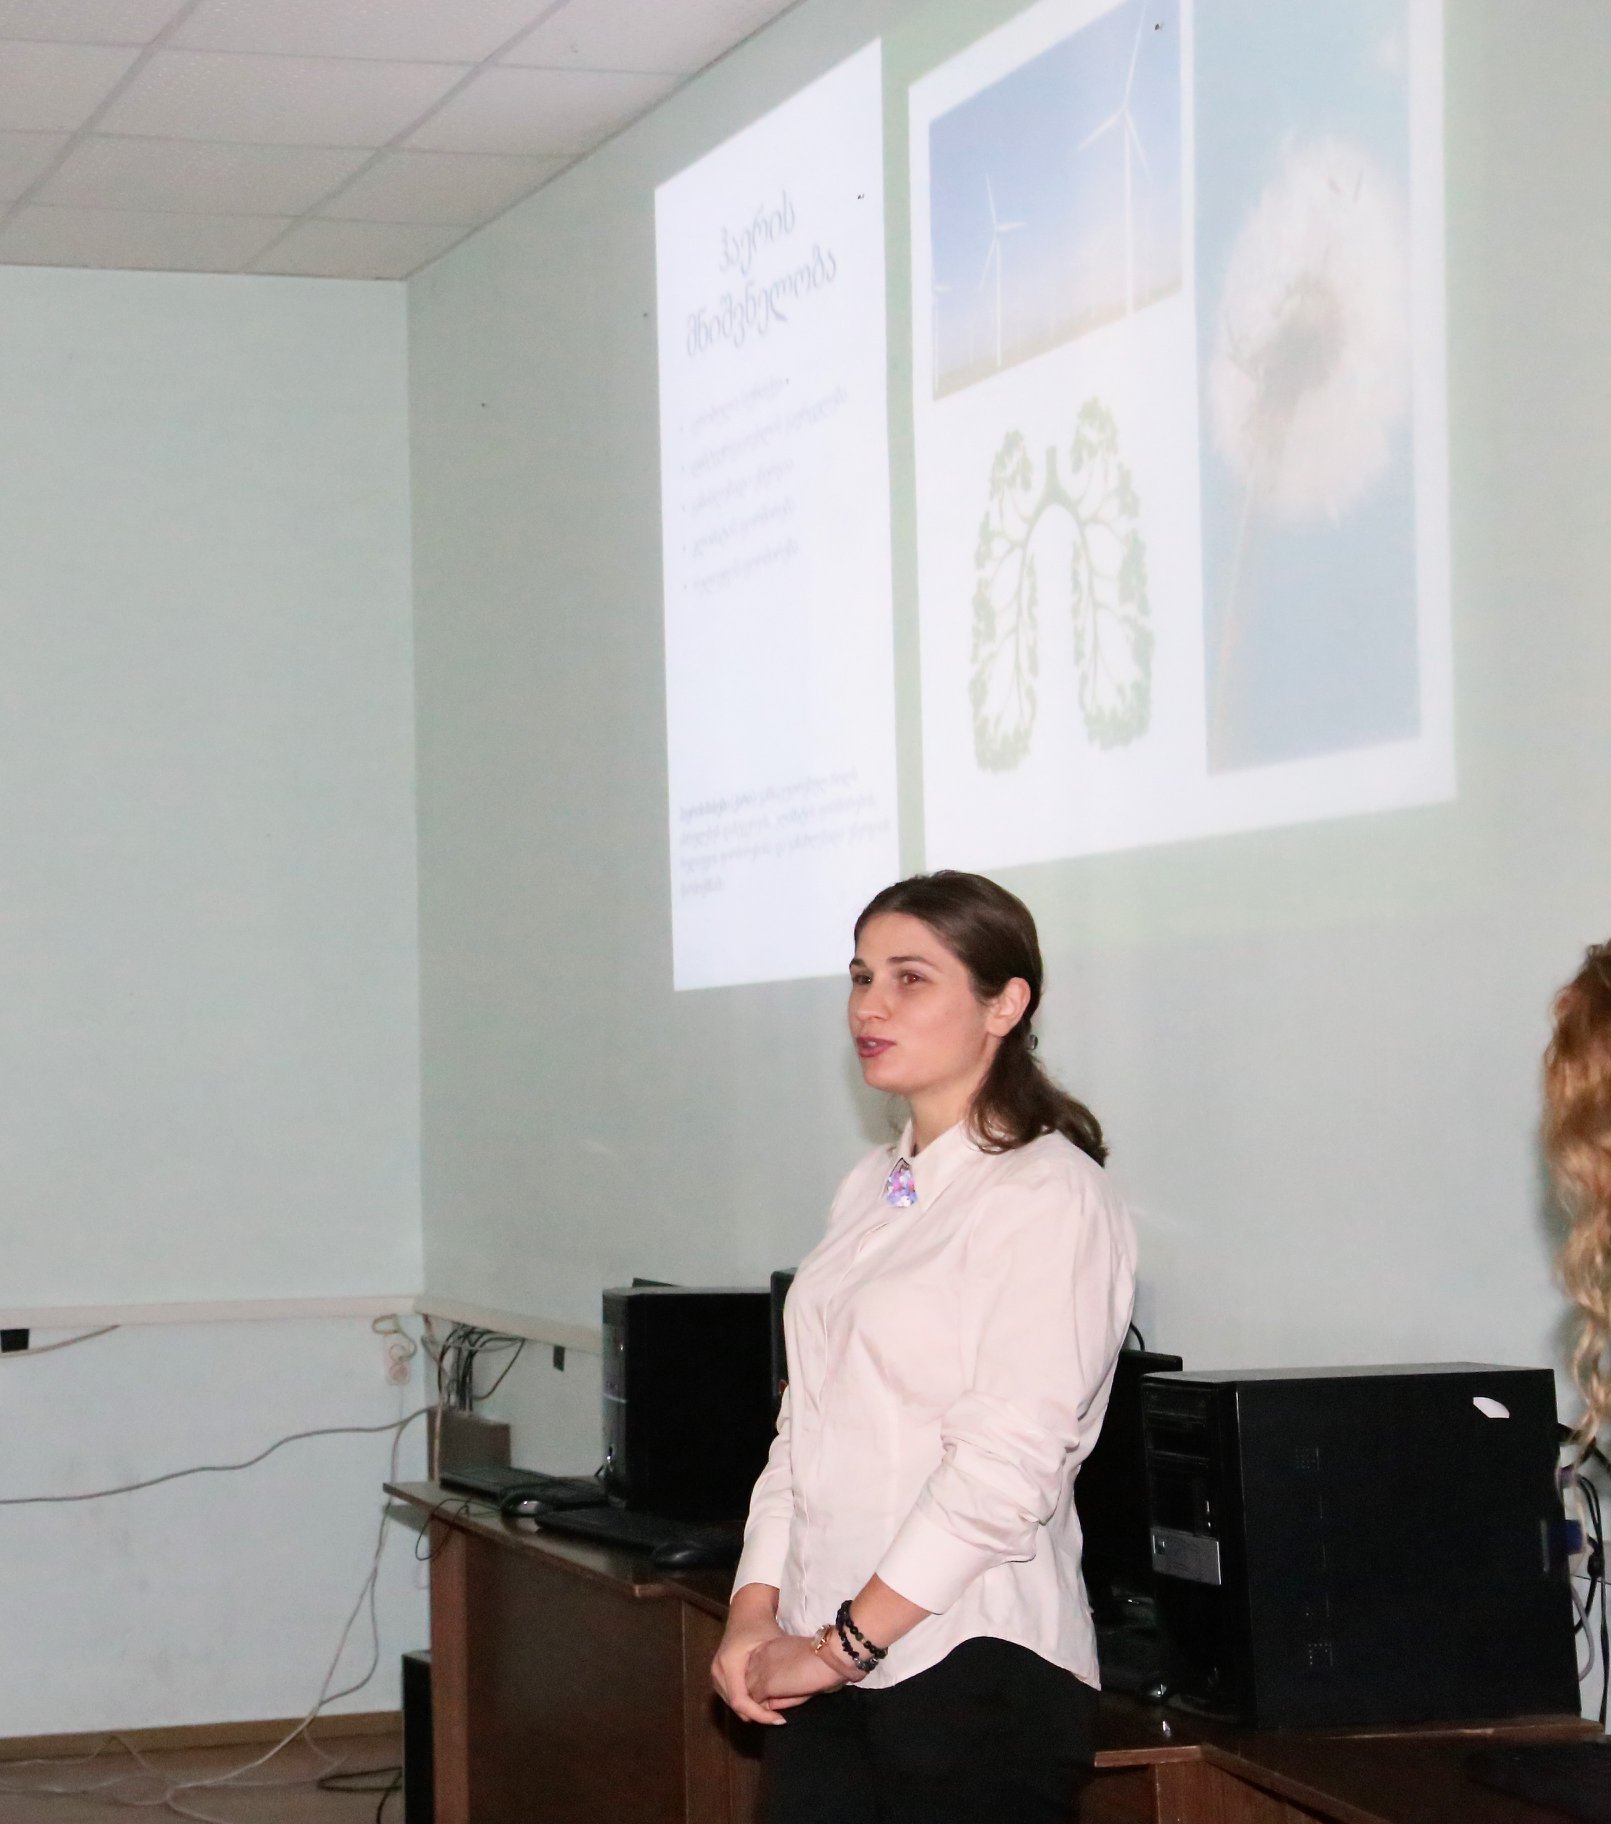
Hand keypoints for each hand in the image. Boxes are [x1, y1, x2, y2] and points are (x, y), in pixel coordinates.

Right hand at [711, 1589, 789, 1724]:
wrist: (746, 1611)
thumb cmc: (762, 1625)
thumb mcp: (772, 1647)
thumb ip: (774, 1672)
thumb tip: (783, 1699)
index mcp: (729, 1663)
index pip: (740, 1701)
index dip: (759, 1715)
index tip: (780, 1719)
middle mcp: (717, 1670)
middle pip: (735, 1705)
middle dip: (757, 1714)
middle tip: (779, 1718)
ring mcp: (716, 1673)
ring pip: (732, 1703)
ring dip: (752, 1709)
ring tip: (773, 1711)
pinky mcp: (718, 1674)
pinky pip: (731, 1695)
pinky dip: (747, 1701)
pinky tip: (762, 1700)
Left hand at [745, 1633, 851, 1709]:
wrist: (829, 1657)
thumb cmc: (820, 1658)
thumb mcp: (795, 1663)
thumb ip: (780, 1676)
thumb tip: (772, 1698)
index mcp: (768, 1646)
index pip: (754, 1669)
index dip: (765, 1683)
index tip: (779, 1692)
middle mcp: (759, 1656)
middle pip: (749, 1681)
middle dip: (760, 1694)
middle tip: (778, 1705)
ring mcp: (759, 1670)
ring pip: (750, 1694)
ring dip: (762, 1704)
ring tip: (777, 1712)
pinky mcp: (764, 1685)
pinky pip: (756, 1705)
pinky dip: (765, 1714)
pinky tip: (780, 1717)